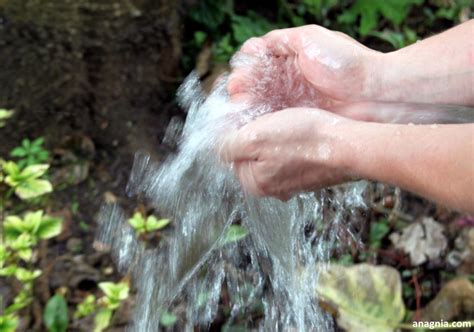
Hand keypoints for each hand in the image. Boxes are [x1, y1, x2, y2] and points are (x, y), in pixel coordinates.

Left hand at [219, 108, 353, 199]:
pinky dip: (290, 139)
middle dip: (254, 132)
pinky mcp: (308, 173)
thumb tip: (216, 147)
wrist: (349, 146)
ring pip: (269, 151)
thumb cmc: (304, 139)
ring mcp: (291, 182)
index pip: (229, 152)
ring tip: (286, 120)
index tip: (248, 112)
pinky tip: (300, 128)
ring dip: (272, 134)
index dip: (234, 128)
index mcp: (254, 184)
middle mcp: (270, 189)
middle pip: (248, 152)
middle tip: (270, 116)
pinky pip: (289, 152)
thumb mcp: (255, 138)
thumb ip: (228, 145)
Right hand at [227, 25, 379, 110]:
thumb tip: (256, 45)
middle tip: (237, 95)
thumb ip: (281, 40)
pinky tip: (253, 120)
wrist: (373, 92)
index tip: (237, 80)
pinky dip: (260, 119)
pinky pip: (274, 119)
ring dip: (248, 105)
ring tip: (241, 106)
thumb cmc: (345, 62)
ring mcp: (293, 101)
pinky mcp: (300, 119)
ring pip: (262, 103)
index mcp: (290, 60)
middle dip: (242, 89)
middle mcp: (289, 81)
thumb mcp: (310, 39)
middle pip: (256, 85)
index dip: (245, 71)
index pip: (258, 64)